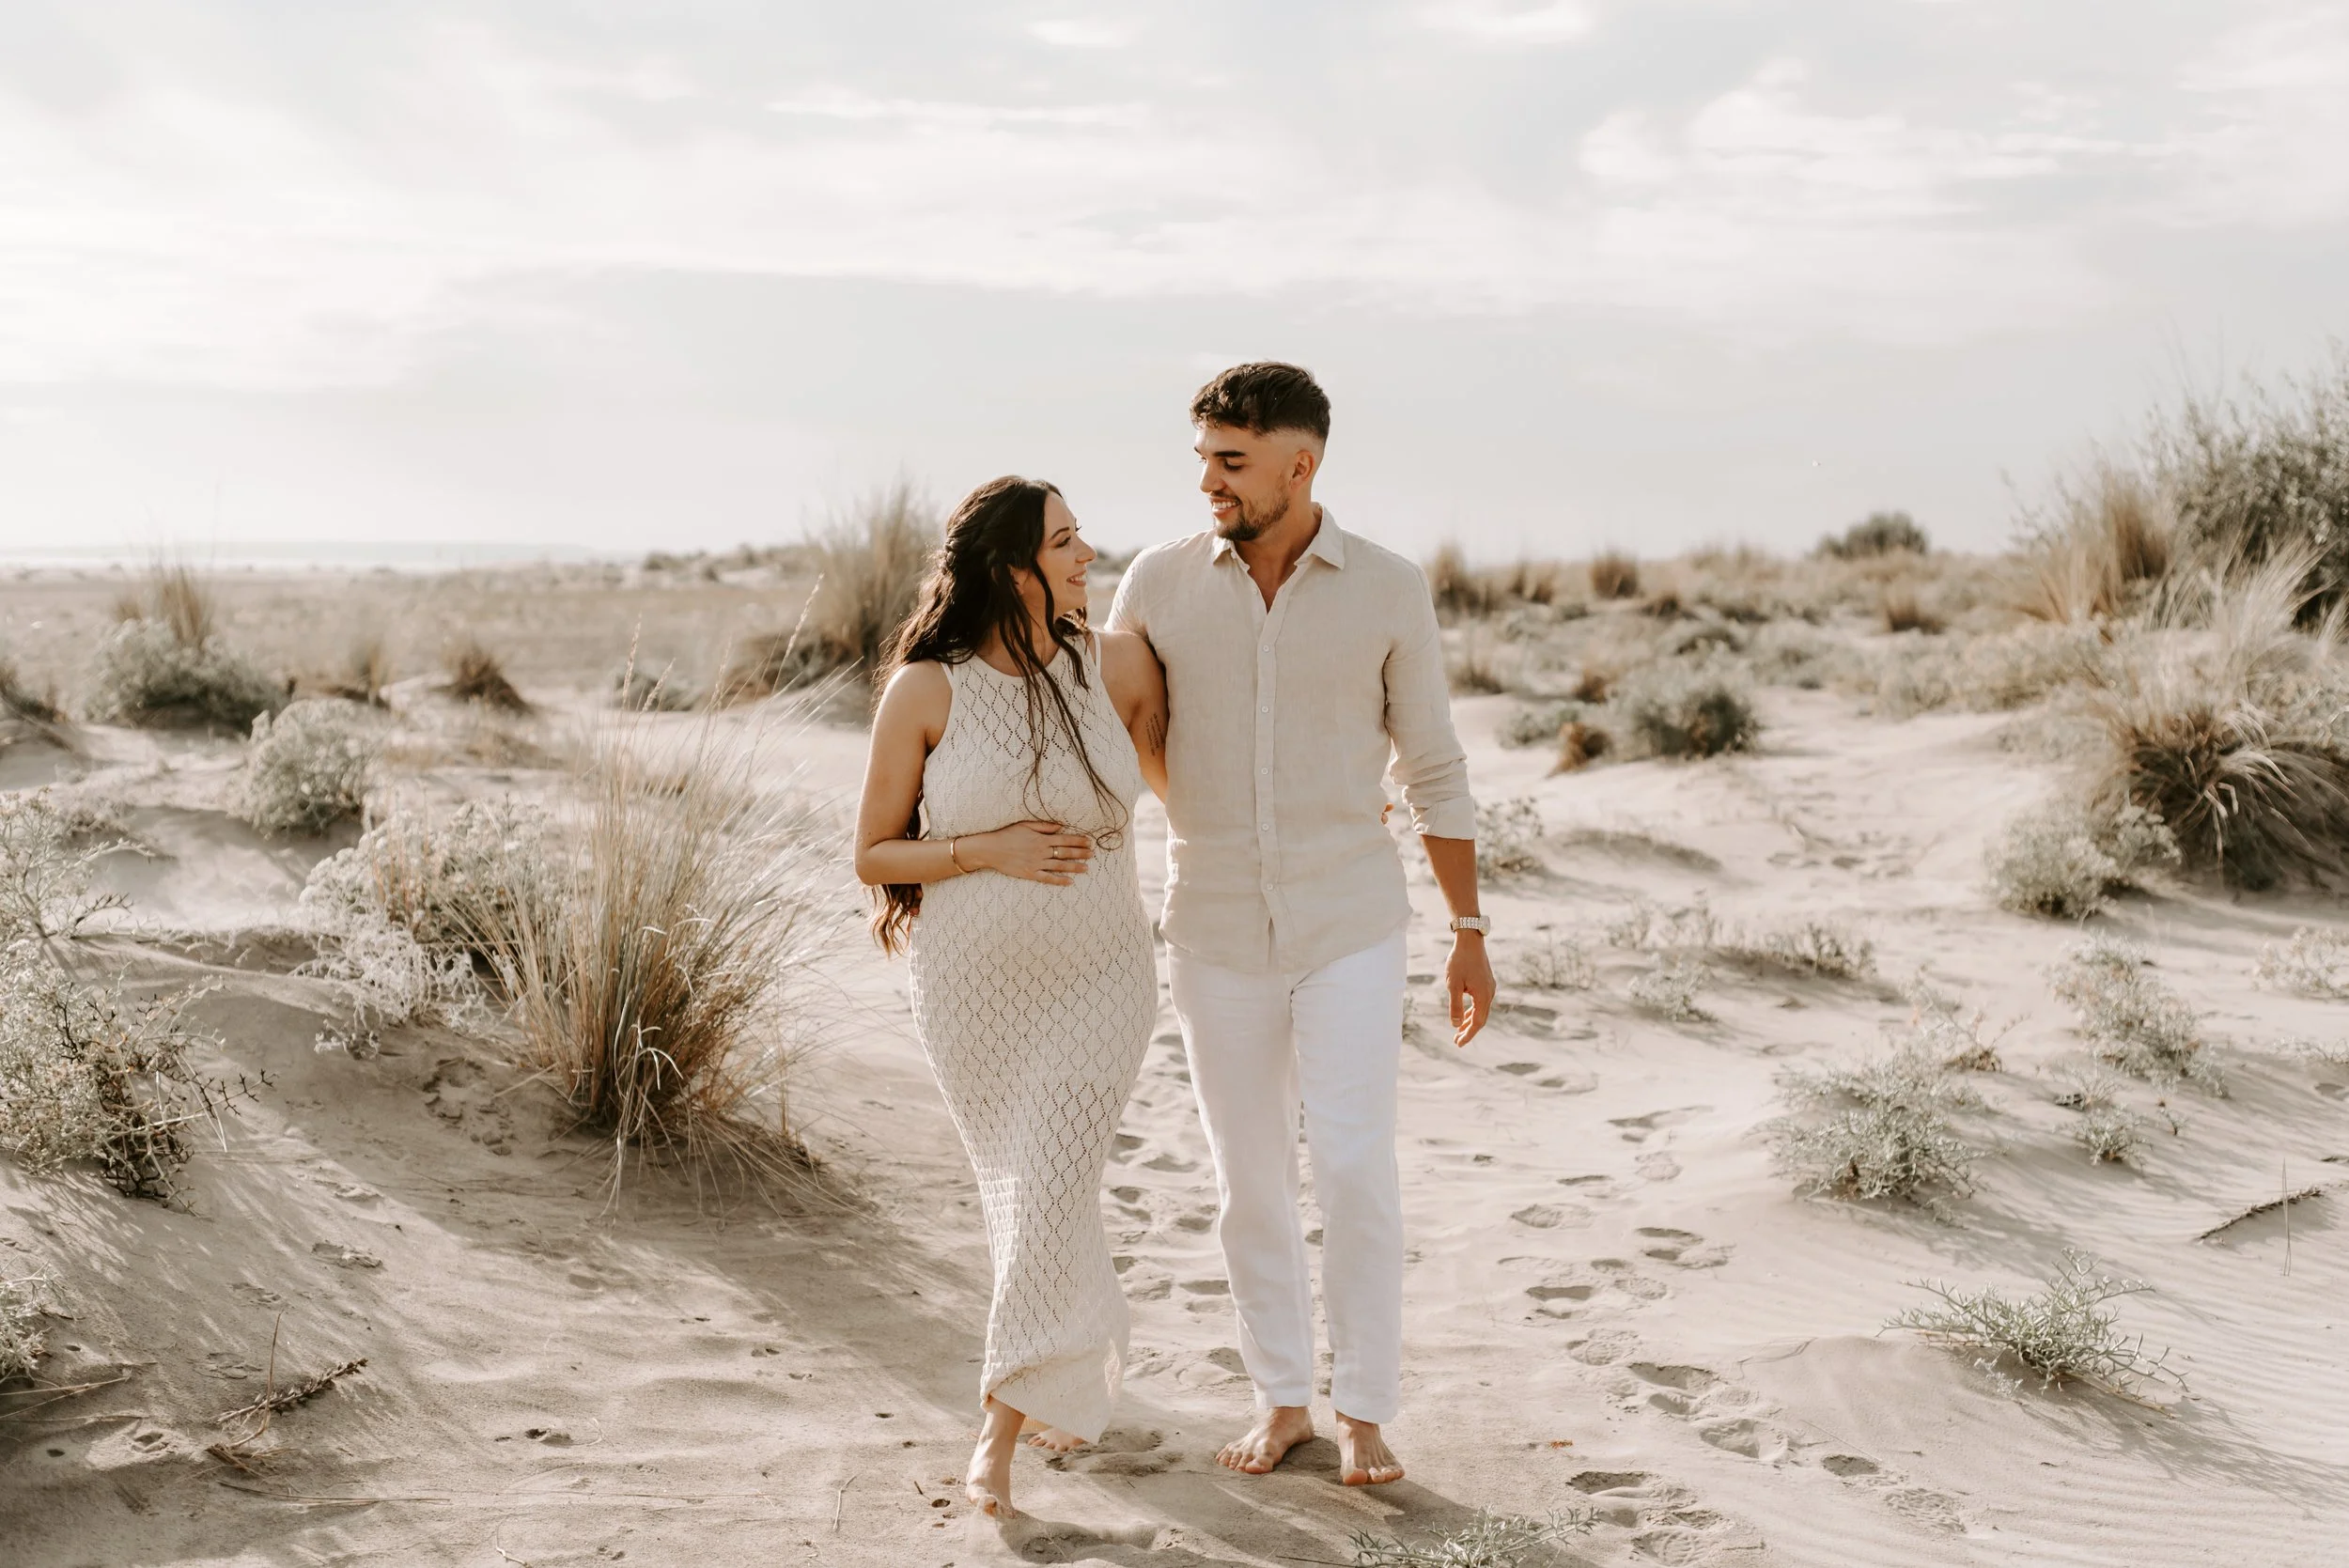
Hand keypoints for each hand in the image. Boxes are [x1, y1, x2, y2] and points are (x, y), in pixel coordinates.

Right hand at [962, 821, 1093, 885]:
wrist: (990, 849)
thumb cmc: (1007, 834)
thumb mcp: (1025, 825)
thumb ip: (1044, 826)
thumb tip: (1060, 826)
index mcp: (1041, 838)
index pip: (1065, 839)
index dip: (1078, 840)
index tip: (1089, 842)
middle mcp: (1041, 851)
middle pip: (1065, 852)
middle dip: (1081, 853)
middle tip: (1092, 854)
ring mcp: (1036, 864)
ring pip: (1060, 866)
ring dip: (1074, 867)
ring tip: (1086, 868)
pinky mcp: (1030, 874)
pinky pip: (1047, 878)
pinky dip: (1059, 881)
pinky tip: (1070, 882)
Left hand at [1446, 933, 1493, 1047]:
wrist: (1470, 940)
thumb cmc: (1459, 961)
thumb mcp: (1453, 985)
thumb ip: (1455, 1006)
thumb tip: (1456, 1025)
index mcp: (1483, 996)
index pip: (1477, 1023)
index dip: (1468, 1035)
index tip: (1458, 1044)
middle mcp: (1490, 993)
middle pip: (1481, 1019)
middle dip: (1469, 1030)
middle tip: (1457, 1040)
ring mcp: (1489, 987)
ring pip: (1481, 1010)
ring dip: (1470, 1020)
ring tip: (1459, 1029)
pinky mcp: (1486, 982)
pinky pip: (1481, 1002)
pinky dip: (1473, 1010)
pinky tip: (1465, 1013)